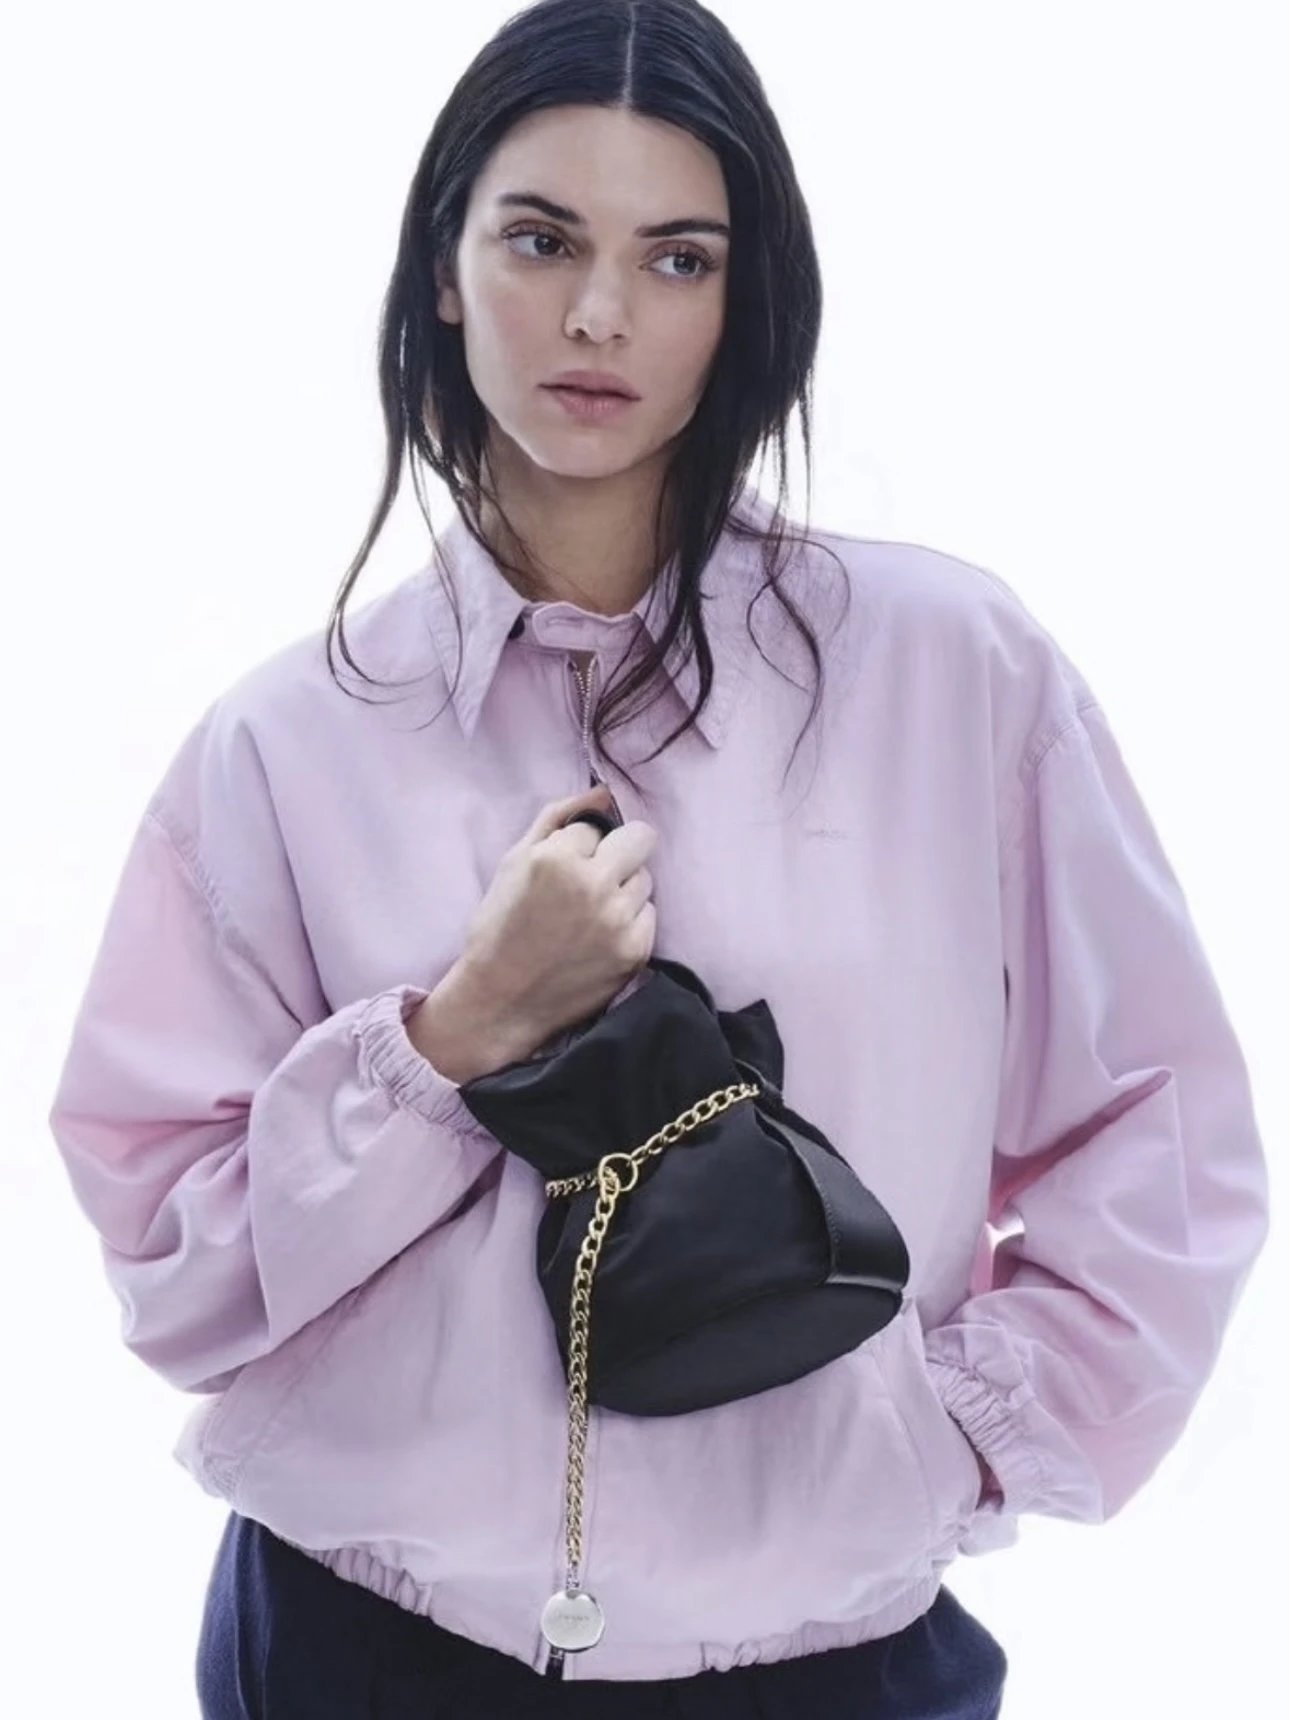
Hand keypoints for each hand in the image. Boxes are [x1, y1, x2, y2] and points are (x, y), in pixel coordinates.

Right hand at [412, 784, 657, 1078]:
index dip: (577, 846)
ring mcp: (618, 921)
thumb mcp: (513, 861)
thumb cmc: (500, 927)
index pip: (595, 825)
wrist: (500, 1001)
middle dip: (620, 851)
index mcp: (557, 858)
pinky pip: (649, 915)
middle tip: (595, 877)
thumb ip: (558, 817)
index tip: (560, 871)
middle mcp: (594, 886)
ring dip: (624, 889)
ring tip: (590, 915)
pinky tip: (599, 938)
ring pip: (645, 878)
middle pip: (641, 838)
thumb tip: (603, 790)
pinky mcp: (635, 951)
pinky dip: (629, 922)